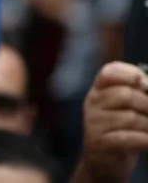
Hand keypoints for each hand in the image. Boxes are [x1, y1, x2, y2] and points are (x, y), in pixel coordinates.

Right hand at [79, 62, 147, 182]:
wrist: (104, 163)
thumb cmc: (123, 131)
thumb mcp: (127, 108)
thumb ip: (138, 94)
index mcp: (98, 90)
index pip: (110, 72)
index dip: (130, 74)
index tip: (143, 84)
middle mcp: (92, 103)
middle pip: (126, 95)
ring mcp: (93, 123)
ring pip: (130, 118)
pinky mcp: (99, 143)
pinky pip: (128, 137)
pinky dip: (145, 140)